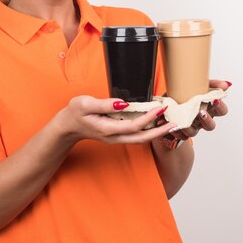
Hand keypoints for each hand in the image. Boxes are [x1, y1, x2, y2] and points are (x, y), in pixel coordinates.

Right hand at [56, 95, 174, 144]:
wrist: (67, 126)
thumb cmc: (75, 113)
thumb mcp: (85, 104)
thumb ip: (104, 104)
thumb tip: (124, 103)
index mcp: (108, 129)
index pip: (133, 126)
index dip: (148, 118)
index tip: (159, 109)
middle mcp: (114, 137)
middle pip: (142, 138)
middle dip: (159, 132)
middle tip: (174, 123)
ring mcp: (116, 138)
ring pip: (140, 139)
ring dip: (155, 132)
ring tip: (169, 123)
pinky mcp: (117, 135)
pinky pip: (136, 135)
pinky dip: (148, 130)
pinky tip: (155, 123)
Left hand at [167, 80, 230, 140]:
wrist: (169, 102)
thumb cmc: (187, 93)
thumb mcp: (198, 84)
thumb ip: (212, 84)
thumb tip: (226, 84)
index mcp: (210, 108)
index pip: (222, 111)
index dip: (220, 107)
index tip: (216, 100)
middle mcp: (202, 120)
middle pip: (210, 126)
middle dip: (207, 120)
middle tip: (201, 112)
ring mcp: (191, 127)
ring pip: (194, 133)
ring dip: (190, 128)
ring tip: (185, 122)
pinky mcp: (180, 131)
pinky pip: (178, 135)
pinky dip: (174, 130)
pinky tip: (170, 125)